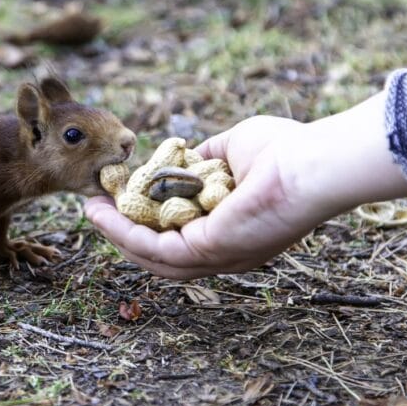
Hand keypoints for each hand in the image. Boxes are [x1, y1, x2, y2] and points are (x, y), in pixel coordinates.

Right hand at [84, 91, 406, 278]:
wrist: (314, 163)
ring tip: (91, 211)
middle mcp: (228, 252)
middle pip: (164, 255)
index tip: (123, 199)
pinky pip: (156, 247)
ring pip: (155, 257)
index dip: (150, 221)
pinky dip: (125, 233)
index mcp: (236, 231)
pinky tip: (102, 213)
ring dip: (118, 236)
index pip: (185, 236)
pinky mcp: (209, 250)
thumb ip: (207, 156)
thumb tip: (185, 155)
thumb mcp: (235, 148)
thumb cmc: (287, 150)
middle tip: (98, 211)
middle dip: (126, 234)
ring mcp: (219, 256)